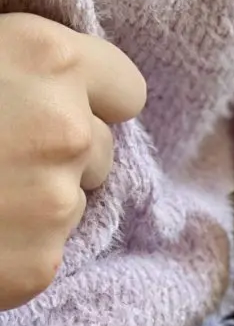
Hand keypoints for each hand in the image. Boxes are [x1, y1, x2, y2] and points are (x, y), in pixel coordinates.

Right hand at [0, 13, 145, 309]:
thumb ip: (17, 64)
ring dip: (37, 201)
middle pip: (101, 150)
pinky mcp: (38, 266)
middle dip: (62, 154)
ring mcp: (56, 203)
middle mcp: (67, 130)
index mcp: (47, 59)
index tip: (66, 108)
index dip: (94, 100)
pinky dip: (15, 249)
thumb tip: (53, 79)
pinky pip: (46, 252)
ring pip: (74, 202)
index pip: (126, 88)